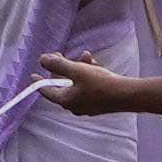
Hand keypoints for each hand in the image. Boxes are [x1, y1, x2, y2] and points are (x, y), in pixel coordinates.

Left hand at [40, 48, 161, 116]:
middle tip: (61, 55)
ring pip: (76, 83)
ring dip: (78, 68)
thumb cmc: (102, 84)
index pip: (47, 91)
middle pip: (62, 85)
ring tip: (87, 56)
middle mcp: (74, 106)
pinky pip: (87, 86)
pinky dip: (88, 74)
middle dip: (63, 68)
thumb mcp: (77, 70)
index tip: (32, 75)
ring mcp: (87, 105)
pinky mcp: (98, 102)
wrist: (128, 95)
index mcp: (66, 101)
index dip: (39, 81)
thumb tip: (42, 59)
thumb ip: (58, 64)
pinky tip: (95, 64)